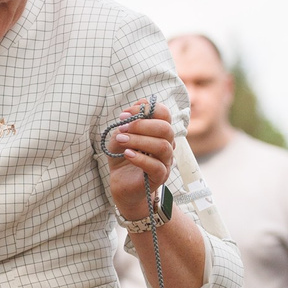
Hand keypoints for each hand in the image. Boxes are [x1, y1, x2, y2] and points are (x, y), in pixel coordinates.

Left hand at [104, 101, 176, 219]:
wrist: (121, 184)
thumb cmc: (123, 157)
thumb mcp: (120, 135)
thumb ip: (128, 121)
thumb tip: (140, 103)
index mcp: (159, 132)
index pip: (164, 114)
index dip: (146, 110)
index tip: (125, 114)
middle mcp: (167, 144)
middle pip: (165, 129)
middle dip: (142, 125)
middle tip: (122, 128)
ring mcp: (166, 161)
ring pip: (162, 146)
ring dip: (139, 140)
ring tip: (122, 140)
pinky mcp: (160, 177)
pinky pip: (156, 166)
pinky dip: (140, 158)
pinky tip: (127, 154)